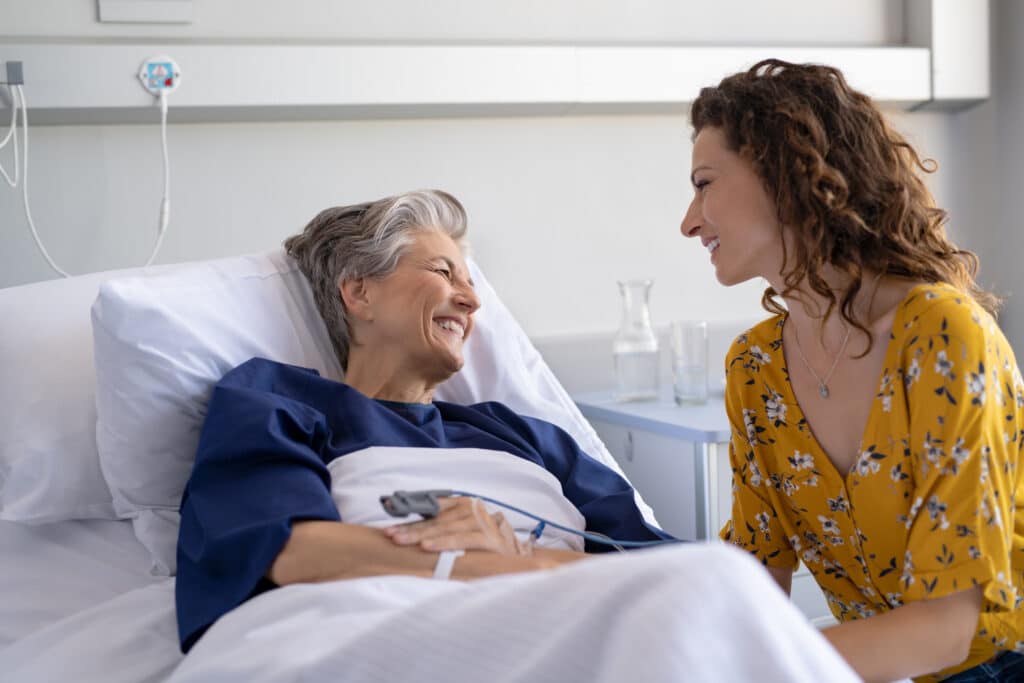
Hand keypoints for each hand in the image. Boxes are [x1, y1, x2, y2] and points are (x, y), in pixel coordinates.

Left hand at [383, 496, 530, 555]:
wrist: (516, 557)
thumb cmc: (484, 544)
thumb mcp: (461, 530)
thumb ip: (440, 527)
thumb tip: (407, 530)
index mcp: (462, 504)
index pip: (431, 507)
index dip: (409, 512)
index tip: (388, 515)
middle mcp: (471, 509)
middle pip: (434, 519)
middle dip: (409, 527)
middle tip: (390, 534)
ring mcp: (480, 522)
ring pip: (444, 528)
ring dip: (420, 535)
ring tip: (401, 540)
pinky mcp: (489, 538)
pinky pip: (461, 540)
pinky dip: (443, 543)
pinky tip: (427, 547)